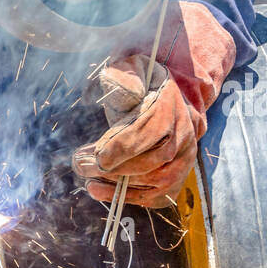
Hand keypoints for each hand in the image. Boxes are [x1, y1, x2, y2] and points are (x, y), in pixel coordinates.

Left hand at [73, 1, 235, 206]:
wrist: (169, 92)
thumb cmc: (140, 82)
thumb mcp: (129, 68)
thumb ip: (123, 76)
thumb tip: (124, 89)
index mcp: (170, 105)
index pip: (151, 131)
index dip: (123, 147)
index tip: (96, 154)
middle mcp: (184, 132)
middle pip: (155, 161)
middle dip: (117, 169)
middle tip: (82, 166)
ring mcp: (185, 156)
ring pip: (158, 181)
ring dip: (121, 187)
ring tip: (89, 184)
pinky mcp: (178, 173)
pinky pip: (160, 194)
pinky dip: (132, 199)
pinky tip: (103, 193)